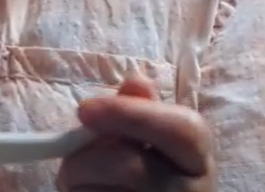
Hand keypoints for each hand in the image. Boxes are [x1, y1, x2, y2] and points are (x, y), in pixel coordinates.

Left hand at [57, 77, 216, 191]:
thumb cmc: (144, 172)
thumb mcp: (147, 139)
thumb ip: (139, 110)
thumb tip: (135, 82)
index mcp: (195, 159)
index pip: (182, 130)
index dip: (129, 114)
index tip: (83, 109)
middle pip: (131, 167)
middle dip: (87, 158)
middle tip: (69, 157)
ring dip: (76, 182)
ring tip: (78, 179)